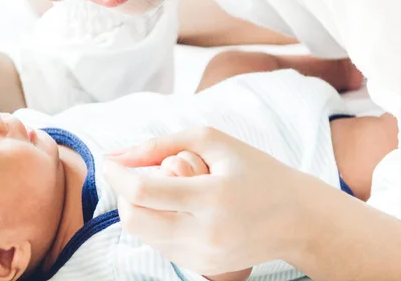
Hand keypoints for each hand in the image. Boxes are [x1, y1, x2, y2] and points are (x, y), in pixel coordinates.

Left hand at [104, 127, 305, 275]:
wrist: (299, 219)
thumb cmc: (256, 171)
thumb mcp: (213, 141)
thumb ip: (161, 144)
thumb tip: (117, 155)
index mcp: (212, 197)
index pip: (144, 192)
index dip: (117, 175)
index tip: (109, 162)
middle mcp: (206, 234)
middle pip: (134, 220)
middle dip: (122, 195)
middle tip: (134, 176)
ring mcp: (204, 256)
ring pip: (142, 235)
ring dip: (138, 208)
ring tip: (164, 190)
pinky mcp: (203, 268)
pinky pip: (159, 245)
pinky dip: (155, 223)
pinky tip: (175, 208)